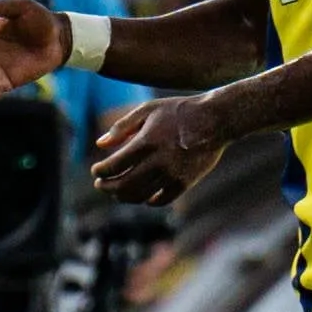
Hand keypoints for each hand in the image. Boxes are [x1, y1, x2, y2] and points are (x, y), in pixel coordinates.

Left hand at [92, 94, 231, 206]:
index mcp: (146, 142)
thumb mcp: (148, 110)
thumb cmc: (179, 111)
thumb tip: (99, 144)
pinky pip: (161, 200)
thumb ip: (122, 127)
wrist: (215, 120)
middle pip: (123, 186)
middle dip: (106, 187)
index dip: (100, 172)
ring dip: (123, 196)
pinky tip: (143, 196)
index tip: (95, 171)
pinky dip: (148, 201)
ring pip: (140, 196)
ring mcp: (172, 175)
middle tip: (100, 184)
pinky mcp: (185, 183)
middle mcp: (158, 162)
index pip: (113, 166)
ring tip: (117, 191)